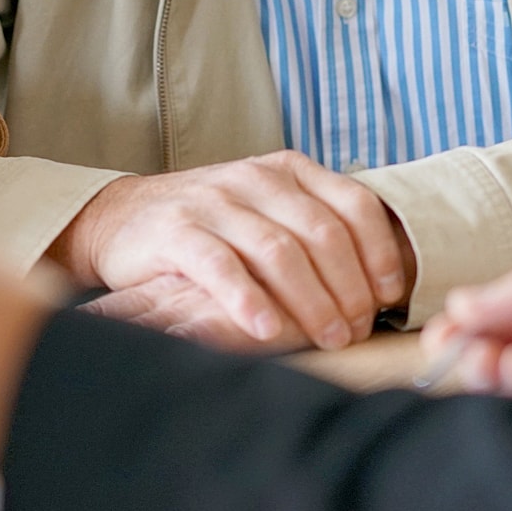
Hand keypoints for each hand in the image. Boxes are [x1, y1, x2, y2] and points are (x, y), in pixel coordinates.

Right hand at [47, 152, 408, 350]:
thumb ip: (314, 231)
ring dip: (312, 301)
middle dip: (349, 289)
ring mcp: (213, 201)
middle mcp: (254, 178)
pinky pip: (221, 266)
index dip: (379, 253)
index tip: (387, 297)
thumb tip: (381, 289)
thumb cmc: (211, 228)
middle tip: (355, 331)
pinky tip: (266, 330)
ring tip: (327, 339)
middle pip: (322, 233)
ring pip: (278, 251)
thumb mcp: (266, 212)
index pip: (354, 203)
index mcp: (286, 171)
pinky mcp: (177, 230)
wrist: (123, 218)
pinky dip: (249, 300)